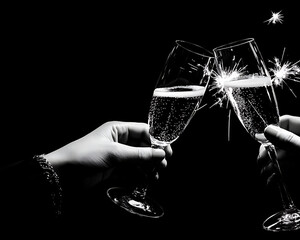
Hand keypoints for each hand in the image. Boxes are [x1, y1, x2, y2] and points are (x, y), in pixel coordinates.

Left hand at [45, 121, 172, 189]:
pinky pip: (130, 171)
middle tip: (162, 166)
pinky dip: (138, 176)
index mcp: (118, 129)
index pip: (144, 131)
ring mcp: (115, 156)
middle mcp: (118, 141)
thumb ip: (139, 155)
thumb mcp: (114, 154)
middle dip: (153, 156)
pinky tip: (145, 182)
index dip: (157, 140)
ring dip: (147, 168)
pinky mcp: (112, 169)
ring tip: (155, 177)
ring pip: (138, 160)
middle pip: (143, 146)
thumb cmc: (85, 156)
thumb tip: (161, 154)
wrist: (61, 174)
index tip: (167, 152)